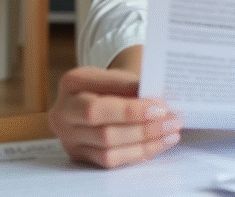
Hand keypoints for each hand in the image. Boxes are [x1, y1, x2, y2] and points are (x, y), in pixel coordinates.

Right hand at [48, 60, 181, 167]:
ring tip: (171, 131)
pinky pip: (110, 160)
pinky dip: (138, 152)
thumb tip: (160, 104)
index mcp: (72, 83)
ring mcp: (68, 137)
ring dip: (144, 140)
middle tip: (171, 120)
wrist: (102, 94)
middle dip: (140, 125)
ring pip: (107, 146)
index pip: (101, 97)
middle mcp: (63, 111)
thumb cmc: (115, 82)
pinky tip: (159, 143)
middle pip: (101, 126)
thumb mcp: (120, 75)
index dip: (131, 107)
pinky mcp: (80, 155)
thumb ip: (135, 86)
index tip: (161, 106)